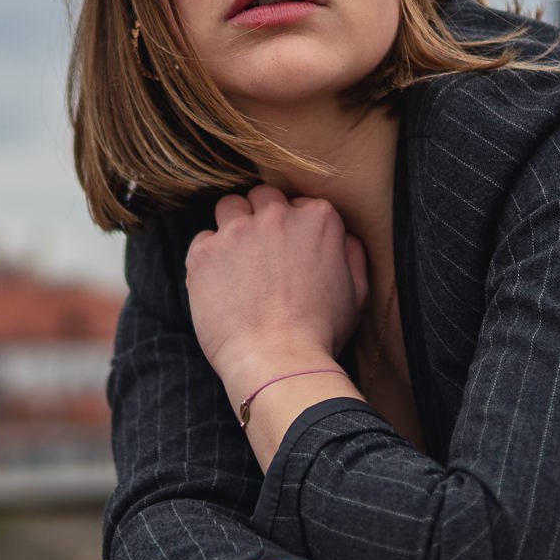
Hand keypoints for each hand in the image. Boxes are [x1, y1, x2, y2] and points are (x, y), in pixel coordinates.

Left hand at [186, 185, 368, 385]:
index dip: (293, 226)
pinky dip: (208, 259)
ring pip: (229, 207)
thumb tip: (344, 236)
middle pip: (262, 196)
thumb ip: (352, 254)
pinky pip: (202, 240)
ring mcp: (238, 230)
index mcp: (318, 218)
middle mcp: (278, 215)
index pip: (298, 203)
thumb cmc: (321, 334)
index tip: (288, 249)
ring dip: (232, 227)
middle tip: (260, 253)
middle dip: (261, 217)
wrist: (279, 362)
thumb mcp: (357, 293)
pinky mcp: (205, 251)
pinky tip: (219, 286)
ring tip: (235, 262)